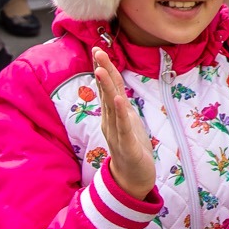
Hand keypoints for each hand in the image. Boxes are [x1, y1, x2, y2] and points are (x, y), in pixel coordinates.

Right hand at [90, 48, 157, 200]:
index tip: (98, 49)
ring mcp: (117, 133)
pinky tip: (119, 99)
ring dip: (106, 88)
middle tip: (96, 51)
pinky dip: (121, 112)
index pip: (107, 88)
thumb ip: (119, 105)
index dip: (104, 68)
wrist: (132, 179)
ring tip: (101, 69)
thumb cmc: (131, 148)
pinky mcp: (127, 146)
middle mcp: (110, 121)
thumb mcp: (126, 122)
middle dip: (102, 71)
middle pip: (106, 92)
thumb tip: (116, 88)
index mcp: (112, 115)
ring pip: (111, 107)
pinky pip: (123, 127)